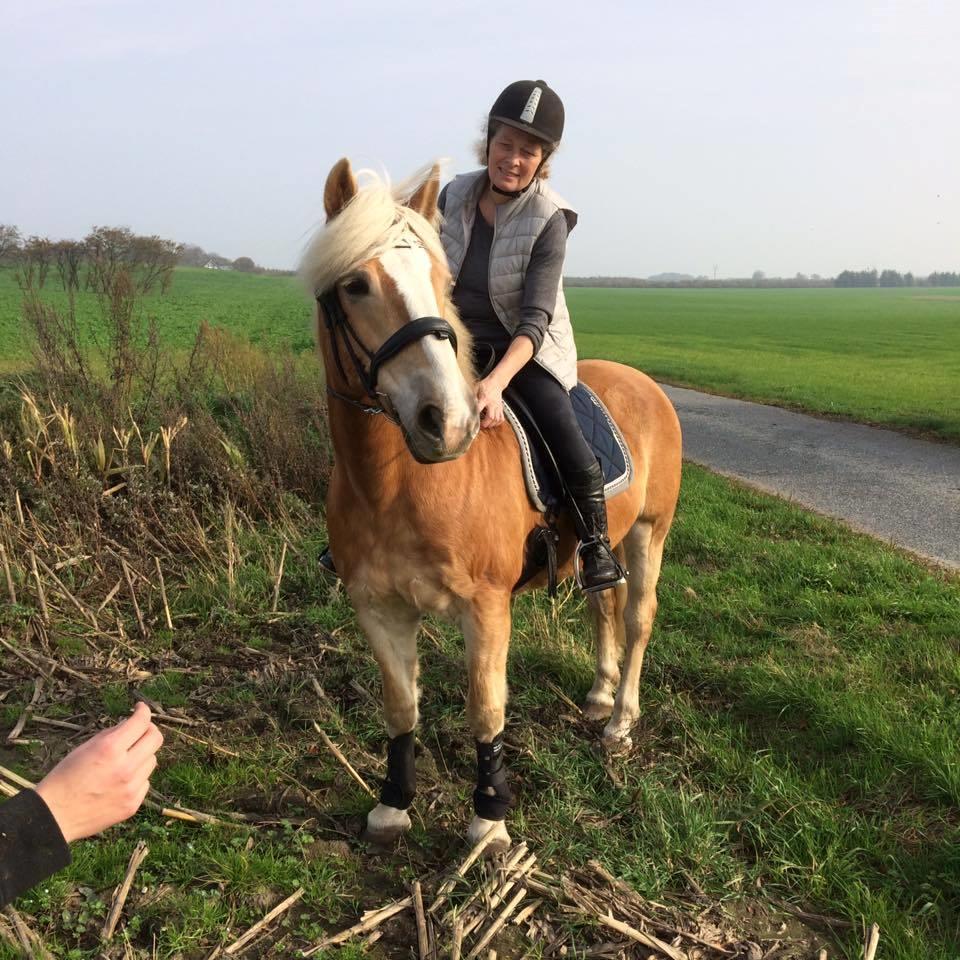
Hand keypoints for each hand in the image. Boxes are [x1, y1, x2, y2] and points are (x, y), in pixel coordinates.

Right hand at [35, 702, 162, 842]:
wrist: (55, 817)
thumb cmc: (64, 779)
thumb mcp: (84, 748)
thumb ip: (111, 734)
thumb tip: (130, 723)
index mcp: (110, 749)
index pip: (141, 722)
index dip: (143, 711)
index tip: (140, 709)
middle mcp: (125, 768)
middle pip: (156, 739)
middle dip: (149, 730)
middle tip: (140, 730)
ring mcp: (131, 788)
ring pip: (151, 761)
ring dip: (142, 755)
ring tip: (124, 761)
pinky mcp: (133, 804)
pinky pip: (145, 782)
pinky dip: (137, 777)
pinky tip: (120, 781)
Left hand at [476, 376, 504, 428]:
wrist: (497, 382)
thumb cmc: (487, 385)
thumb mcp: (477, 387)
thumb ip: (472, 395)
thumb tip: (467, 401)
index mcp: (485, 398)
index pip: (479, 407)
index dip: (475, 414)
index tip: (472, 419)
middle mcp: (492, 403)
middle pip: (491, 417)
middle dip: (485, 423)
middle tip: (481, 425)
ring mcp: (497, 406)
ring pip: (496, 419)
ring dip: (491, 424)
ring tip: (486, 425)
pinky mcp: (501, 408)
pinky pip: (501, 418)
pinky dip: (498, 422)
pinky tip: (494, 423)